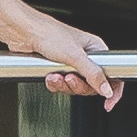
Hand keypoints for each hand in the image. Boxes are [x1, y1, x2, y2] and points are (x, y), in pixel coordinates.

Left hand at [0, 1, 123, 109]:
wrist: (24, 33)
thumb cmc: (49, 34)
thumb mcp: (75, 56)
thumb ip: (93, 74)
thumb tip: (107, 90)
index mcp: (95, 50)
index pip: (112, 73)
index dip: (112, 90)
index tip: (108, 103)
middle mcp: (85, 57)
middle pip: (92, 85)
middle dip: (79, 86)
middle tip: (70, 79)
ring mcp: (71, 64)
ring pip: (75, 86)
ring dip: (64, 85)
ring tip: (56, 76)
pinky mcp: (57, 69)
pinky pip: (62, 85)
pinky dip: (55, 84)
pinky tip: (49, 76)